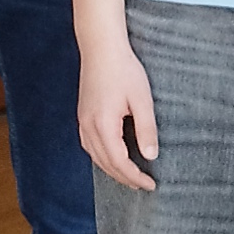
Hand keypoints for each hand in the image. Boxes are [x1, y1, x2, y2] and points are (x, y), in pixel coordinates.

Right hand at [78, 36, 160, 189]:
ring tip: (129, 176)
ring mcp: (82, 121)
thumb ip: (146, 129)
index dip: (135, 176)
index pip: (119, 162)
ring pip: (95, 156)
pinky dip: (102, 157)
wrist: (101, 48)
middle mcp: (88, 126)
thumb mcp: (142, 100)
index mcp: (103, 124)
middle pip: (105, 163)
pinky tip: (112, 157)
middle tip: (143, 186)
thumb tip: (150, 157)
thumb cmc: (124, 70)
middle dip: (124, 178)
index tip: (151, 184)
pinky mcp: (82, 115)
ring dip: (112, 170)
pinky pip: (89, 145)